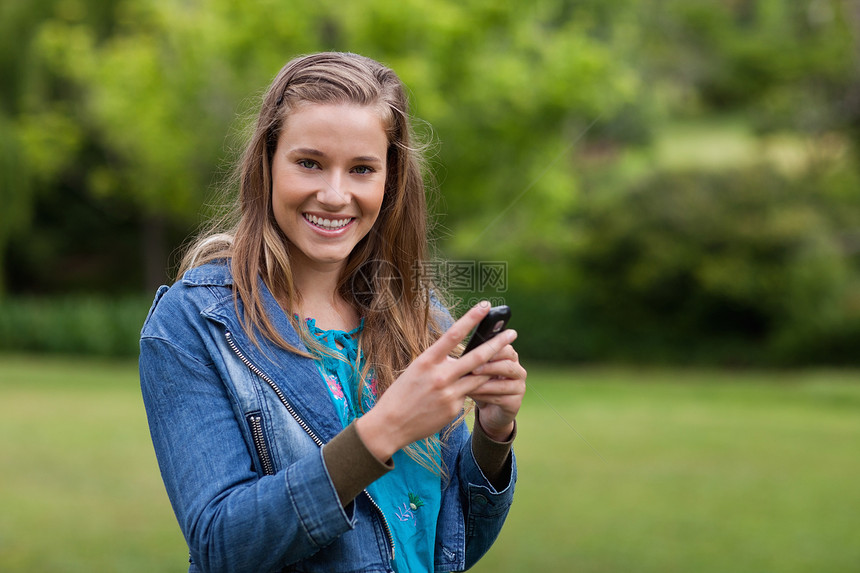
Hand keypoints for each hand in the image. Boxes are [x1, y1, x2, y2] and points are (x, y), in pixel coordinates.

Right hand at [355, 301, 518, 461]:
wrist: (390, 424)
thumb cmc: (402, 392)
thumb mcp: (417, 369)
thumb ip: (439, 362)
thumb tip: (462, 355)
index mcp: (427, 360)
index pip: (453, 334)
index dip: (471, 318)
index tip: (485, 305)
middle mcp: (440, 375)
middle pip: (477, 357)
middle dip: (497, 344)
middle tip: (513, 333)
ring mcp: (449, 393)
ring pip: (480, 377)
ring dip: (493, 369)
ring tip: (505, 360)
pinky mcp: (454, 408)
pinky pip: (468, 395)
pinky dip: (469, 391)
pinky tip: (459, 394)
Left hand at [470, 342, 526, 440]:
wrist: (489, 410)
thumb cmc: (480, 384)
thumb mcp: (477, 371)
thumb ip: (475, 361)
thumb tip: (462, 356)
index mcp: (510, 358)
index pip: (507, 350)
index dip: (494, 350)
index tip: (478, 352)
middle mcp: (519, 371)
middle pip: (508, 366)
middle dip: (490, 367)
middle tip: (473, 369)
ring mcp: (519, 388)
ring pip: (504, 384)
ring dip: (485, 384)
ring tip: (468, 384)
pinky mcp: (515, 403)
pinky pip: (500, 399)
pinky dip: (484, 396)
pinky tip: (472, 394)